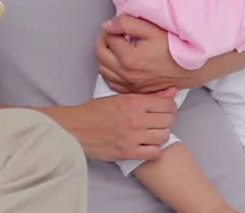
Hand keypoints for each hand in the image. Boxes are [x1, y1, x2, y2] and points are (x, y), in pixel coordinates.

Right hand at [47, 91, 177, 160]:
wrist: (74, 128)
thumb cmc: (93, 112)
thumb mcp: (118, 97)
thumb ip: (145, 96)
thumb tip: (170, 91)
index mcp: (132, 101)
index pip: (167, 103)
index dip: (170, 106)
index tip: (165, 109)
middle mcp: (135, 118)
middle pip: (168, 120)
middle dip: (166, 120)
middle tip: (158, 121)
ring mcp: (132, 137)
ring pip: (164, 136)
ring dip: (160, 134)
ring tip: (151, 133)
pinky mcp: (128, 152)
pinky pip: (154, 153)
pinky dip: (154, 149)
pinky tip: (146, 145)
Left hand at [95, 15, 203, 92]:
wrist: (189, 68)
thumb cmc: (174, 49)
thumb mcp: (151, 30)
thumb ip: (126, 23)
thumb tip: (107, 25)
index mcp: (129, 58)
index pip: (108, 38)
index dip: (111, 28)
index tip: (119, 26)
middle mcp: (127, 74)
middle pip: (100, 53)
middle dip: (104, 39)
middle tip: (113, 33)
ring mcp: (129, 84)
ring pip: (103, 68)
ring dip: (105, 56)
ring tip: (115, 47)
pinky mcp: (133, 90)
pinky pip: (111, 82)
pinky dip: (110, 71)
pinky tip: (117, 63)